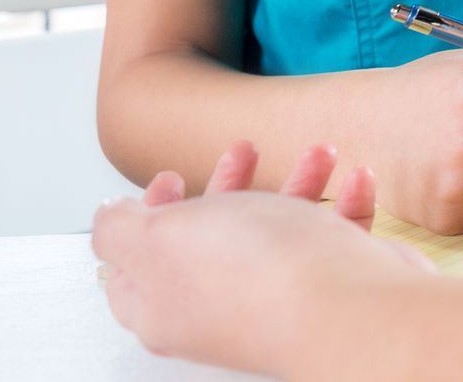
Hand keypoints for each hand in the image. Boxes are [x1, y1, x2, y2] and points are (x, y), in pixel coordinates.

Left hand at [93, 142, 426, 375]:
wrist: (348, 308)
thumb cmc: (256, 276)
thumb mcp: (157, 237)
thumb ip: (117, 227)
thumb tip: (107, 217)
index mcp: (163, 301)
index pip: (135, 263)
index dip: (146, 214)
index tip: (169, 178)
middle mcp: (218, 305)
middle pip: (213, 238)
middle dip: (230, 183)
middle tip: (243, 153)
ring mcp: (277, 297)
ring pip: (281, 230)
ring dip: (299, 182)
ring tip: (319, 154)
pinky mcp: (329, 288)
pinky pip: (336, 237)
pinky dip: (346, 203)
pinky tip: (355, 181)